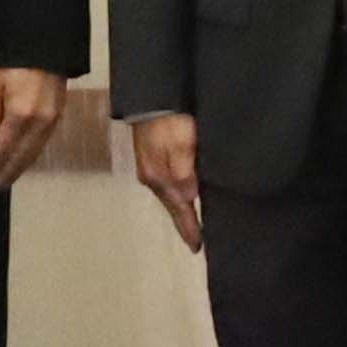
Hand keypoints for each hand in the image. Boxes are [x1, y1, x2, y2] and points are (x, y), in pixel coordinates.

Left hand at [0, 64, 66, 196]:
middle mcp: (39, 122)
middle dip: (5, 175)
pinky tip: (21, 163)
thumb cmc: (13, 62)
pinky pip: (41, 144)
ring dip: (18, 170)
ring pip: (33, 153)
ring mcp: (51, 121)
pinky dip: (29, 158)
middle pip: (20, 156)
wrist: (46, 45)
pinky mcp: (58, 117)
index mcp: (20, 114)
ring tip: (5, 182)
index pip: (3, 149)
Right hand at [125, 107, 205, 253]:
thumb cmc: (170, 120)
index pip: (178, 210)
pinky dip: (176, 193)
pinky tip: (183, 193)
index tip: (197, 248)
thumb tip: (189, 199)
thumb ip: (184, 171)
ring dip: (180, 208)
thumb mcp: (181, 144)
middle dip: (183, 222)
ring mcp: (149, 167)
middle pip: (172, 206)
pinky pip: (167, 183)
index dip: (188, 229)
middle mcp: (151, 177)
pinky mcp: (151, 157)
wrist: (151, 98)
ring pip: (169, 195)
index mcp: (159, 178)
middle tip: (195, 239)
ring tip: (191, 221)